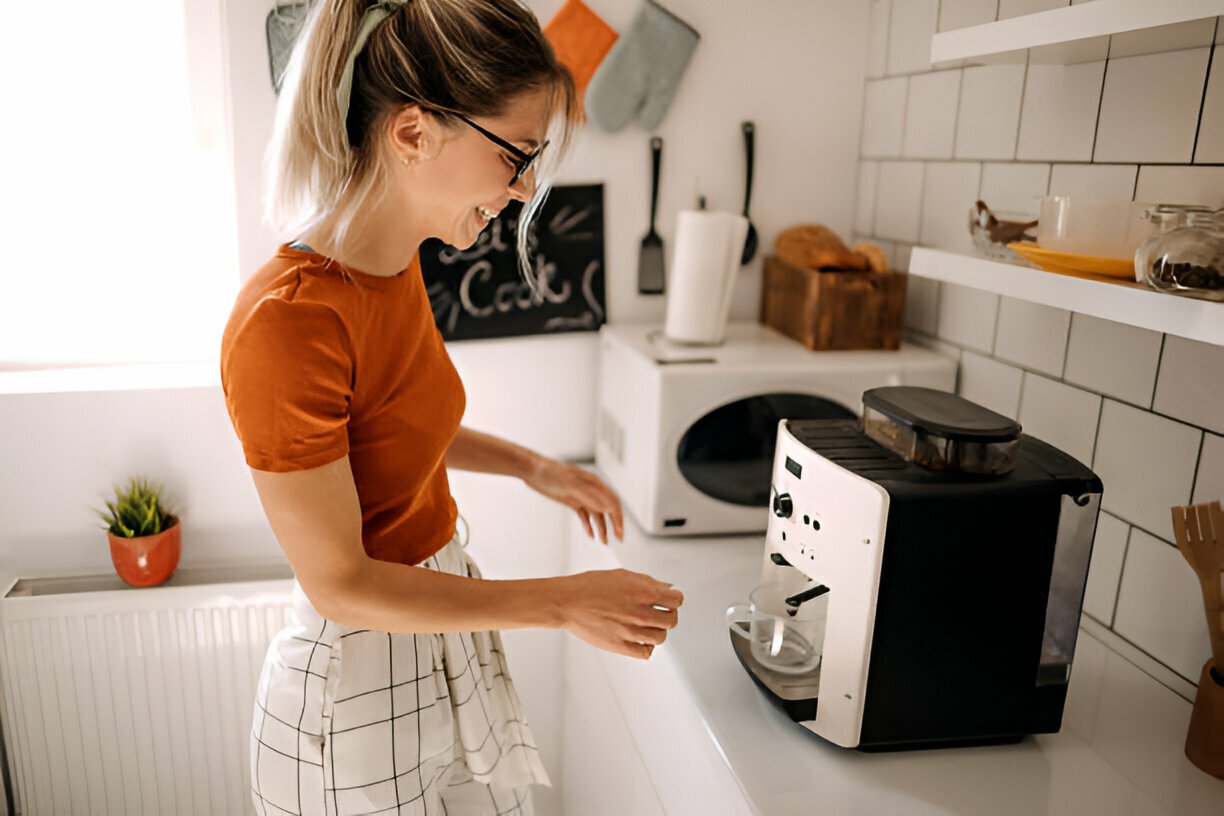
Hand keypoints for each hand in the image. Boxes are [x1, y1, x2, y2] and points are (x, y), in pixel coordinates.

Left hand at [524, 456, 623, 543]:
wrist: (532, 470)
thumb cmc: (551, 473)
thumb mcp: (570, 484)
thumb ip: (589, 495)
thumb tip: (607, 507)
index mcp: (594, 483)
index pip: (612, 502)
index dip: (618, 517)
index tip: (619, 532)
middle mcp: (591, 489)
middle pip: (608, 508)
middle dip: (614, 524)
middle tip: (618, 538)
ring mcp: (581, 496)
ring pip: (596, 514)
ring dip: (601, 527)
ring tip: (604, 542)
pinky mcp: (572, 501)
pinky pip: (584, 515)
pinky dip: (588, 525)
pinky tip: (590, 535)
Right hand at [556, 569, 684, 659]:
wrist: (567, 602)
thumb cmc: (590, 586)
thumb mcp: (622, 575)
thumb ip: (648, 582)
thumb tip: (667, 587)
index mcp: (642, 592)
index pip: (676, 600)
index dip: (675, 599)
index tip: (670, 600)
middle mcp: (639, 612)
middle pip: (672, 620)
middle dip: (668, 615)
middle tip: (660, 613)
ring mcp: (631, 631)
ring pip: (661, 637)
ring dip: (658, 630)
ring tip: (647, 625)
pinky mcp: (620, 646)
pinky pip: (646, 652)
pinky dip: (646, 646)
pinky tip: (640, 638)